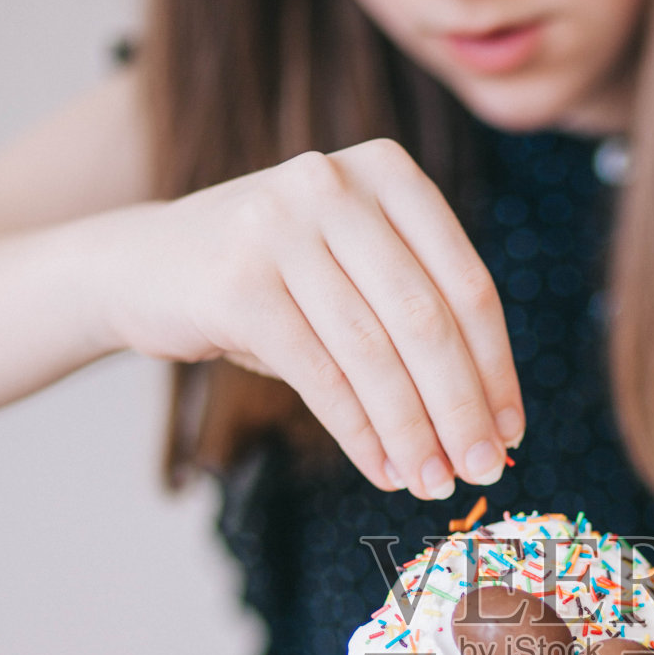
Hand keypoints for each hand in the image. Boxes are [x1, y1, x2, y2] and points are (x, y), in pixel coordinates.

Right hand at [101, 140, 522, 499]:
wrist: (142, 266)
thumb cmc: (270, 280)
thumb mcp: (350, 272)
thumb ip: (413, 322)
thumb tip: (487, 425)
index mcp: (386, 171)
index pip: (467, 283)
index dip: (495, 366)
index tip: (511, 430)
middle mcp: (335, 184)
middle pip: (428, 320)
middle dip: (461, 408)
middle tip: (483, 471)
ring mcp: (280, 226)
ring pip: (375, 354)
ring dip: (413, 433)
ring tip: (433, 483)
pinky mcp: (238, 283)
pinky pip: (320, 376)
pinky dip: (360, 433)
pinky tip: (383, 469)